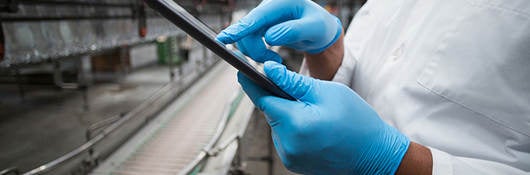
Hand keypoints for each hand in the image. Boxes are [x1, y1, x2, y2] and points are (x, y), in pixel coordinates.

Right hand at [217, 0, 341, 62]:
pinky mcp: (260, 25)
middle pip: (248, 31)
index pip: (256, 18)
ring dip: (257, 53)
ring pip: (246, 38)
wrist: (319, 29)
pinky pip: (250, 41)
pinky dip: (258, 52)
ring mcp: (262, 16)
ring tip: (276, 58)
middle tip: (274, 60)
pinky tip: (272, 56)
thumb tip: (270, 37)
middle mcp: (268, 6)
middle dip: (256, 51)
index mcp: (281, 2)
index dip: (239, 29)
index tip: (222, 39)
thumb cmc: (319, 26)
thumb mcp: (314, 29)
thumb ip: (293, 31)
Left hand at [238, 61, 409, 173]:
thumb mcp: (327, 92)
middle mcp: (288, 144)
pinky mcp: (293, 163)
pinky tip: (311, 126)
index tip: (241, 72)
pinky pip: (284, 138)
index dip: (252, 84)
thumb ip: (294, 82)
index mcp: (296, 124)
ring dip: (287, 115)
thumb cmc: (356, 121)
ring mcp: (289, 157)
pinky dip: (292, 128)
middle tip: (300, 93)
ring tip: (313, 113)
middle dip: (280, 99)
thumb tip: (269, 70)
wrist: (374, 153)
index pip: (263, 99)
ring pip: (277, 125)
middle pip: (270, 112)